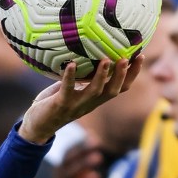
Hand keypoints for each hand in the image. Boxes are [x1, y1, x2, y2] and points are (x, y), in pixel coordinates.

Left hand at [18, 56, 143, 143]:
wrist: (37, 126)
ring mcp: (76, 105)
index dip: (132, 74)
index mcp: (95, 99)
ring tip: (106, 60)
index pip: (120, 88)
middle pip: (113, 91)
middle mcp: (90, 104)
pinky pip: (67, 89)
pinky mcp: (61, 104)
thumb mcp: (72, 88)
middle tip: (127, 58)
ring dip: (102, 76)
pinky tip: (72, 64)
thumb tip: (86, 51)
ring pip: (94, 92)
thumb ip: (81, 76)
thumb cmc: (54, 103)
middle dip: (122, 75)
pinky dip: (70, 77)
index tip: (140, 56)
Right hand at [52, 139, 102, 177]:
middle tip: (97, 141)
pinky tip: (96, 176)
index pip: (68, 154)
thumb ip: (85, 160)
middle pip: (67, 161)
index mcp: (61, 172)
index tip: (93, 135)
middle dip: (81, 150)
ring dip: (83, 164)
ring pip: (69, 175)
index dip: (79, 144)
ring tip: (98, 156)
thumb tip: (92, 136)